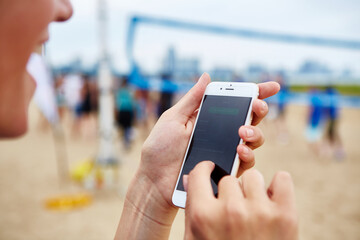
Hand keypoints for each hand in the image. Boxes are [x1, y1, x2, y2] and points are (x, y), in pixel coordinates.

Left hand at [140, 74, 278, 206]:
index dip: (256, 94)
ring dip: (255, 133)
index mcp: (208, 117)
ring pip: (253, 140)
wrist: (155, 180)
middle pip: (250, 119)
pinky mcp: (225, 169)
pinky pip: (245, 162)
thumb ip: (192, 100)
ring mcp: (224, 151)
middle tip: (257, 106)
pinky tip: (240, 150)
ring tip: (244, 131)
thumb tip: (206, 76)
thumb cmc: (160, 148)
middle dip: (259, 110)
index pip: (235, 102)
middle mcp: (220, 133)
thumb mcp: (174, 118)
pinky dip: (247, 154)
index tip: (272, 87)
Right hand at [184, 161, 297, 239]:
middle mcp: (230, 211)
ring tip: (253, 212)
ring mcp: (260, 212)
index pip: (199, 172)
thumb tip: (189, 178)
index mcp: (203, 216)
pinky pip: (282, 178)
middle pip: (228, 178)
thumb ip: (191, 208)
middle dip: (230, 193)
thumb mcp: (196, 239)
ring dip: (252, 191)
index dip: (204, 171)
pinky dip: (278, 187)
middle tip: (235, 213)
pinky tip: (271, 202)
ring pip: (254, 177)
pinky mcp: (286, 216)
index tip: (209, 171)